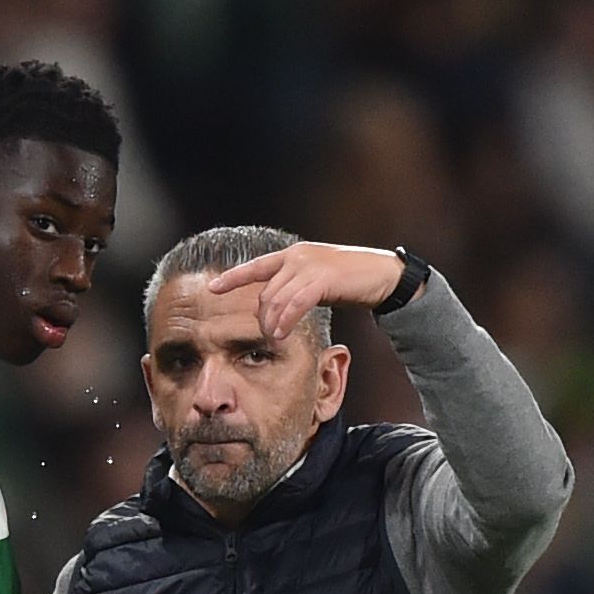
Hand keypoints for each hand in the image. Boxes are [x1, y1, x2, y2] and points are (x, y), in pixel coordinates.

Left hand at [198, 240, 409, 339]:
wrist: (383, 275)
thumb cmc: (351, 282)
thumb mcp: (317, 281)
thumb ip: (297, 288)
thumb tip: (279, 307)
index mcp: (293, 254)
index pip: (255, 266)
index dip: (232, 277)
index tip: (211, 287)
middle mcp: (297, 256)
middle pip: (265, 292)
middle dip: (262, 317)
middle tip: (266, 336)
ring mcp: (309, 265)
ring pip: (277, 300)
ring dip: (272, 323)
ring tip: (273, 339)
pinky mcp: (322, 277)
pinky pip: (295, 304)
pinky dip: (285, 321)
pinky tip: (282, 334)